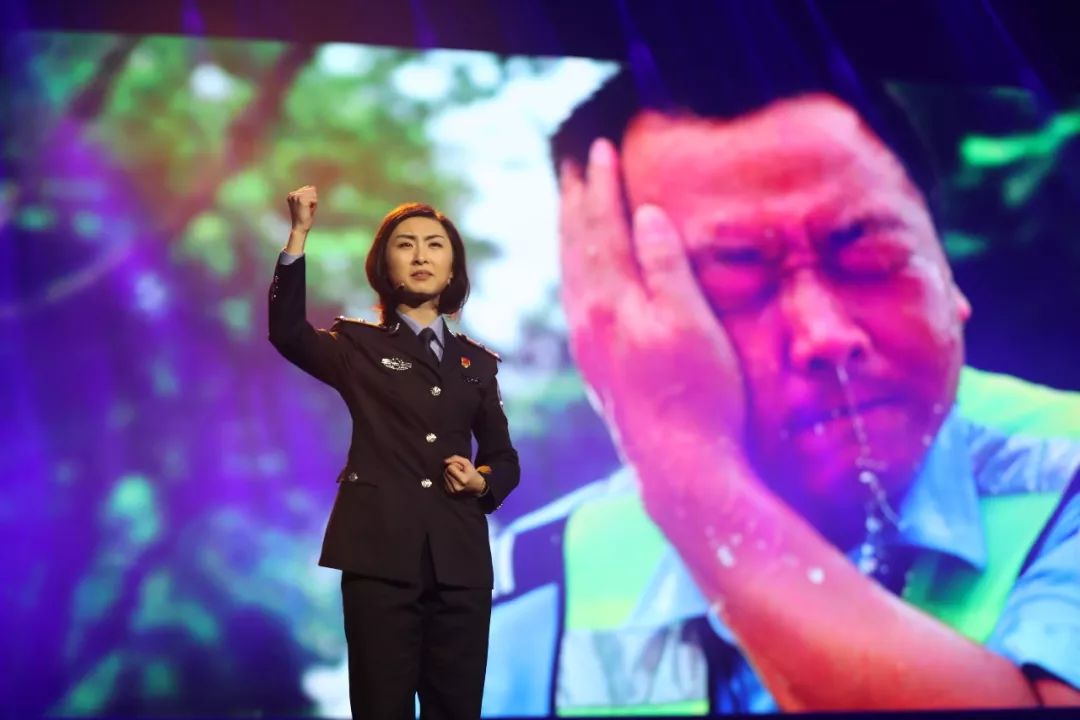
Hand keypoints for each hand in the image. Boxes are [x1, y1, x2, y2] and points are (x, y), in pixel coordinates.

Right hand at [287, 185, 317, 232]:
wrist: (299, 227)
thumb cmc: (303, 218)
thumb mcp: (305, 204)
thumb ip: (308, 195)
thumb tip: (313, 187)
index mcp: (291, 195)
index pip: (308, 188)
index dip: (310, 198)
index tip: (304, 207)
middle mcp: (292, 194)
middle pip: (311, 189)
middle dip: (312, 199)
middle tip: (306, 209)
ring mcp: (296, 196)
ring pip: (313, 194)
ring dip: (313, 202)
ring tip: (307, 210)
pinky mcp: (301, 200)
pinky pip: (314, 199)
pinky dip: (314, 205)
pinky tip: (308, 211)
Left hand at [443, 455, 486, 495]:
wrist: (477, 488)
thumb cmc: (472, 474)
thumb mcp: (467, 463)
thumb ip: (456, 458)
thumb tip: (444, 461)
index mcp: (463, 480)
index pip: (450, 467)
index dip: (455, 465)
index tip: (462, 469)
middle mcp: (456, 488)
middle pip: (446, 472)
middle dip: (452, 470)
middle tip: (460, 473)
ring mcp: (452, 492)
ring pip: (444, 477)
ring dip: (449, 475)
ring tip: (458, 478)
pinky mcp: (449, 495)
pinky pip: (443, 482)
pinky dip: (448, 480)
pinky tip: (455, 482)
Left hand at [559, 139, 749, 514]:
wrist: (680, 469)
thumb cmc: (700, 395)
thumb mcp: (693, 323)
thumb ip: (666, 265)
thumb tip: (644, 212)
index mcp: (612, 301)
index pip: (604, 226)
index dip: (604, 184)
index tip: (601, 147)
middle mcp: (589, 319)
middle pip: (576, 244)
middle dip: (576, 199)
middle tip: (573, 163)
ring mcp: (587, 346)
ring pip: (569, 273)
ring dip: (568, 233)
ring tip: (569, 204)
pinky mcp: (594, 368)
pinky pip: (572, 301)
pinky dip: (571, 271)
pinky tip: (579, 274)